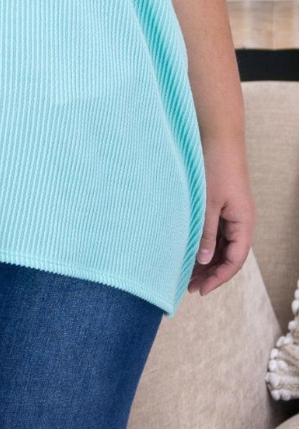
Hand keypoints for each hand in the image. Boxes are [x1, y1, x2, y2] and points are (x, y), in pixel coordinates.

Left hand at [187, 135, 254, 297]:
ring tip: (185, 273)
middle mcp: (240, 222)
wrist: (218, 138)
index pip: (234, 261)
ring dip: (206, 260)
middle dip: (210, 273)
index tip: (200, 290)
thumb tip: (205, 261)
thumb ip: (206, 232)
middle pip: (228, 256)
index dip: (218, 278)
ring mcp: (231, 214)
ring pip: (221, 246)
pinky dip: (204, 244)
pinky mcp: (221, 206)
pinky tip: (189, 250)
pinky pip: (215, 232)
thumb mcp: (208, 203)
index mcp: (243, 223)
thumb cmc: (215, 168)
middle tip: (188, 286)